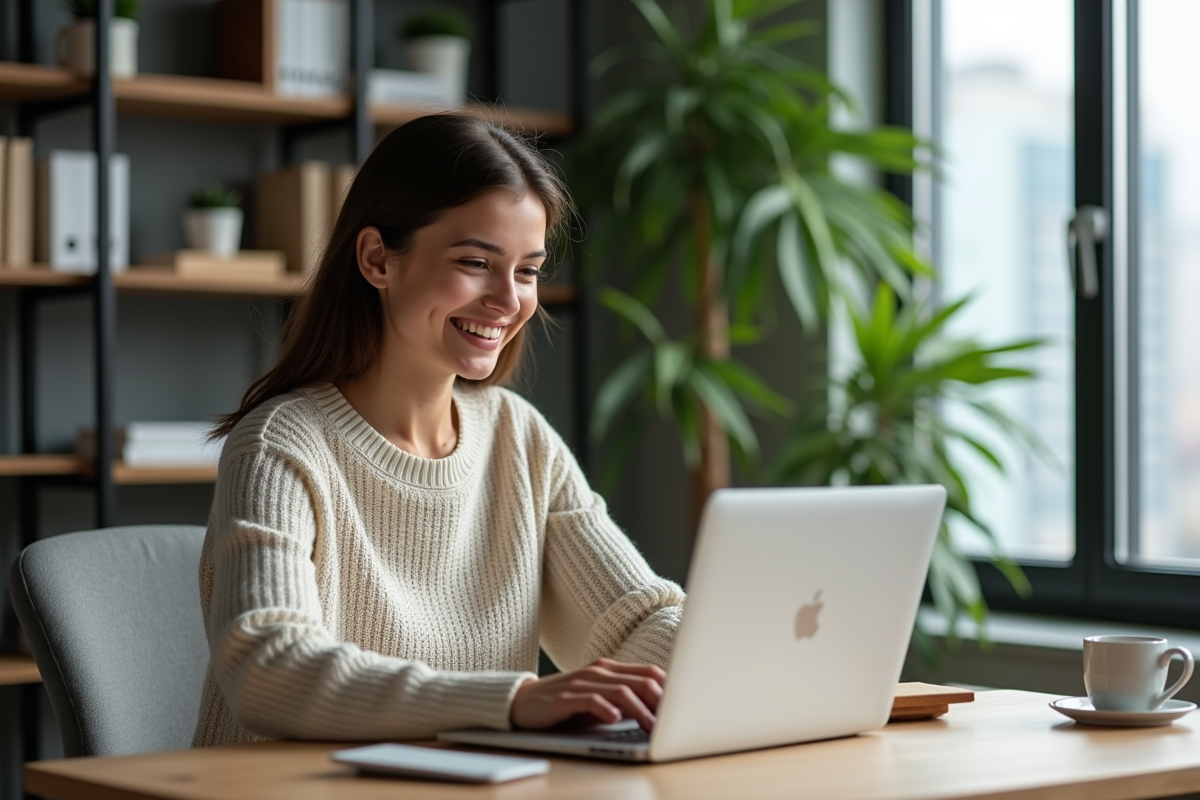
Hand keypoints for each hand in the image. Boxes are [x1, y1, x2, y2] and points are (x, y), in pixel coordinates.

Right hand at [509, 658, 665, 730]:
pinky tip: (615, 719)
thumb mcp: (599, 699)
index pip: (650, 672)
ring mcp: (582, 682)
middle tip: (674, 721)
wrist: (523, 702)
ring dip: (640, 710)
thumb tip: (660, 712)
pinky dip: (606, 709)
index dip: (670, 690)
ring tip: (652, 727)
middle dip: (661, 702)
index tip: (684, 708)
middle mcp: (599, 671)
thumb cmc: (567, 703)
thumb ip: (625, 700)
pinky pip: (591, 700)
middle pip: (641, 680)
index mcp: (611, 669)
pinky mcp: (565, 697)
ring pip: (621, 691)